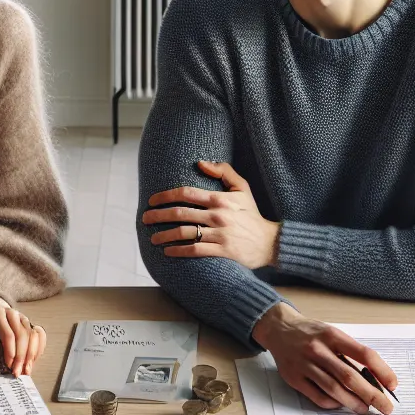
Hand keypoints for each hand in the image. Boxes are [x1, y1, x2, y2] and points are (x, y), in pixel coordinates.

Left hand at [0, 291, 45, 375]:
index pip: (8, 334)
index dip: (10, 351)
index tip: (9, 365)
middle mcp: (13, 314)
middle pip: (23, 336)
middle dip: (21, 356)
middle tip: (16, 372)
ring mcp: (22, 317)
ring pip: (33, 335)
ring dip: (31, 355)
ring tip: (26, 370)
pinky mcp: (28, 322)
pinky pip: (39, 334)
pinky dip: (39, 348)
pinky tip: (33, 360)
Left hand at [142, 160, 280, 269]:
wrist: (269, 242)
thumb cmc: (252, 214)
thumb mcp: (242, 188)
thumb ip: (223, 171)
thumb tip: (200, 163)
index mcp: (220, 199)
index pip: (186, 193)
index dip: (165, 196)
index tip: (152, 200)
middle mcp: (217, 215)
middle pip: (180, 213)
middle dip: (158, 215)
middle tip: (145, 218)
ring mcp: (219, 234)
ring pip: (184, 233)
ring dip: (164, 235)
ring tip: (153, 238)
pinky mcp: (222, 251)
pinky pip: (195, 250)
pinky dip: (178, 251)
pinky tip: (168, 251)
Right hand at [251, 303, 397, 414]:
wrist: (279, 329)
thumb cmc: (311, 333)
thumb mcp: (333, 334)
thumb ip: (350, 353)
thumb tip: (374, 378)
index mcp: (333, 336)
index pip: (364, 355)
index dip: (382, 371)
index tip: (392, 385)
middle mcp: (319, 350)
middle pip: (350, 377)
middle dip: (372, 395)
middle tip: (385, 407)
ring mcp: (305, 365)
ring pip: (334, 389)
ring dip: (353, 402)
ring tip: (364, 408)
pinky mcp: (294, 378)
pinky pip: (317, 396)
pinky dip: (332, 403)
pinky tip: (341, 404)